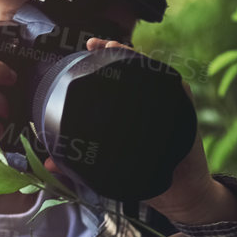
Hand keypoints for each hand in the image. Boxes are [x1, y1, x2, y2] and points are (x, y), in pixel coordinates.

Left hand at [84, 38, 236, 224]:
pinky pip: (181, 90)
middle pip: (136, 68)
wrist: (181, 192)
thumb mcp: (108, 170)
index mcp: (131, 110)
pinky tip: (154, 72)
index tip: (90, 46)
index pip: (118, 77)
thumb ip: (78, 167)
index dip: (104, 58)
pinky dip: (170, 80)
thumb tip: (49, 165)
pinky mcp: (187, 114)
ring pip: (156, 73)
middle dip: (118, 51)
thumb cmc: (147, 175)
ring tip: (120, 48)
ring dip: (139, 59)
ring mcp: (171, 106)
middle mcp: (151, 104)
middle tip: (102, 44)